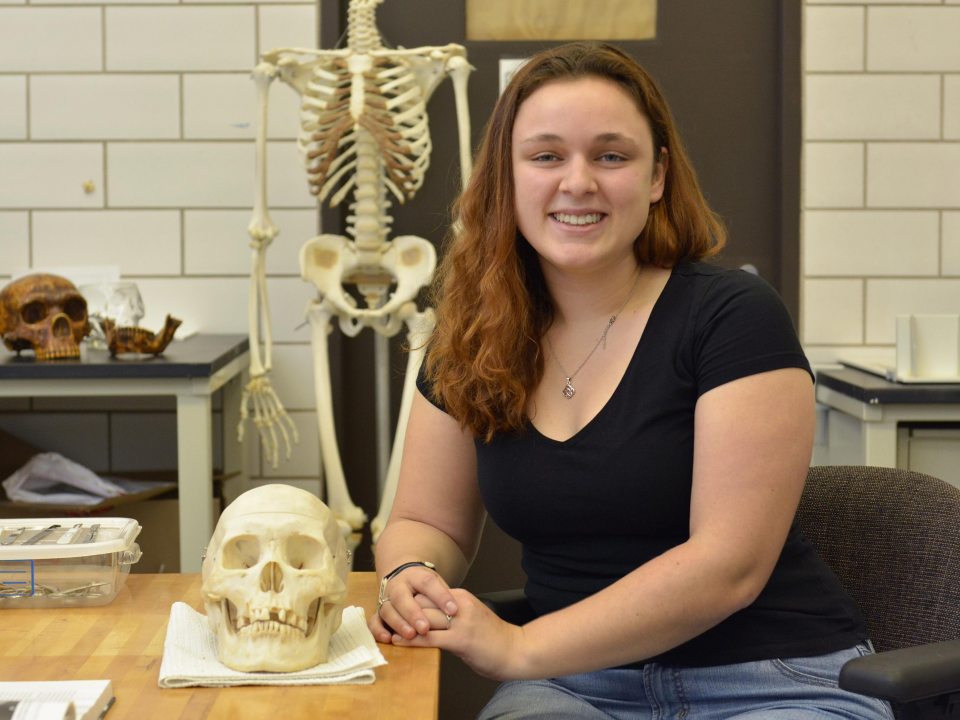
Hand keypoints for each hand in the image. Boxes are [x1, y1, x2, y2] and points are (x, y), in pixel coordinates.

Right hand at [368, 566, 458, 642]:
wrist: (403, 577)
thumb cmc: (425, 586)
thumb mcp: (437, 585)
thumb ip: (444, 596)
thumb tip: (456, 611)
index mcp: (416, 576)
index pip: (428, 583)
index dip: (440, 596)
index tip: (453, 610)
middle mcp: (398, 586)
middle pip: (402, 598)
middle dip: (413, 614)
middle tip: (425, 628)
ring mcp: (386, 599)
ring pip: (387, 610)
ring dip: (398, 623)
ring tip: (410, 635)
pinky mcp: (379, 612)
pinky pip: (374, 621)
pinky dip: (378, 630)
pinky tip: (388, 639)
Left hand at [388, 588, 528, 680]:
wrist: (516, 649)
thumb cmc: (493, 637)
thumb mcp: (472, 616)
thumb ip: (452, 612)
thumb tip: (430, 615)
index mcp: (461, 598)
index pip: (428, 593)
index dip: (409, 601)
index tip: (393, 606)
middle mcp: (459, 605)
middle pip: (422, 602)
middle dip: (402, 610)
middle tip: (384, 617)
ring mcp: (461, 622)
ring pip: (424, 618)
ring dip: (402, 625)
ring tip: (385, 630)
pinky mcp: (461, 639)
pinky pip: (430, 637)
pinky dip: (411, 639)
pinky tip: (400, 641)